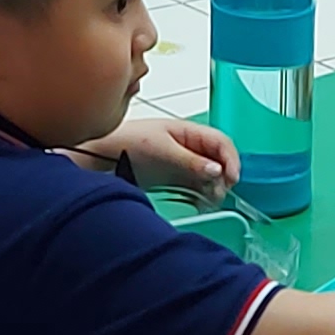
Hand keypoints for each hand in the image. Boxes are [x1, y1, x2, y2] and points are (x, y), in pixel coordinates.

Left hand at [110, 114, 239, 195]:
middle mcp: (189, 146)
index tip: (232, 178)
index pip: (221, 142)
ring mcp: (183, 163)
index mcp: (188, 131)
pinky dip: (203, 195)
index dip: (231, 159)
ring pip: (210, 176)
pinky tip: (202, 203)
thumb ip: (191, 161)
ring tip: (210, 199)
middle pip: (219, 160)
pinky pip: (197, 187)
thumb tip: (217, 170)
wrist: (101, 158)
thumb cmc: (127, 143)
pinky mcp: (175, 179)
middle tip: (219, 192)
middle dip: (224, 176)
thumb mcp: (163, 151)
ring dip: (215, 188)